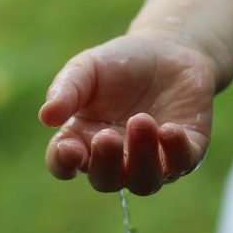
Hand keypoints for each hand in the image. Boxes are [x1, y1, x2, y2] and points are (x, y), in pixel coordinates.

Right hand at [38, 35, 214, 195]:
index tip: (68, 147)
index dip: (63, 162)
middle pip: (105, 180)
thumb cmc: (119, 63)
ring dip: (142, 157)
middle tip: (107, 136)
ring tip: (142, 121)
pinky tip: (170, 130)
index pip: (64, 165)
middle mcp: (116, 159)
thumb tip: (46, 116)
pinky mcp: (186, 153)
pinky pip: (181, 163)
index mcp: (82, 140)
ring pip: (144, 181)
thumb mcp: (87, 68)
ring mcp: (152, 161)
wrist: (169, 51)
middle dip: (106, 163)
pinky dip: (175, 152)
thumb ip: (67, 89)